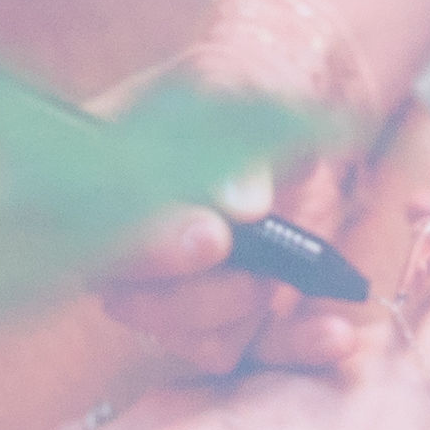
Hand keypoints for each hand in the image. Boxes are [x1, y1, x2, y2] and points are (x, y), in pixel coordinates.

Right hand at [87, 0, 422, 385]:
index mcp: (99, 176)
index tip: (212, 236)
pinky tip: (333, 332)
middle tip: (259, 269)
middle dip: (200, 295)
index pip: (95, 230)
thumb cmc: (248, 76)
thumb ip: (232, 133)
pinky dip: (295, 346)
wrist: (300, 95)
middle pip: (134, 302)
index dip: (147, 247)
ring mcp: (176, 287)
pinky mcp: (232, 315)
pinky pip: (254, 353)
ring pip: (189, 337)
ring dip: (247, 316)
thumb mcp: (238, 79)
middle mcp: (124, 243)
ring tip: (296, 283)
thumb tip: (241, 203)